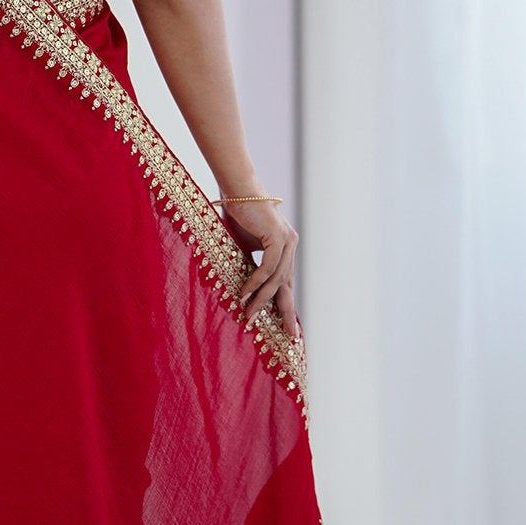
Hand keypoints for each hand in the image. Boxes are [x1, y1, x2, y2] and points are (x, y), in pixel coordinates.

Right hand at [220, 200, 299, 339]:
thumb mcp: (243, 246)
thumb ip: (250, 264)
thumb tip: (245, 290)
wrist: (235, 188)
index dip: (285, 304)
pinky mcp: (278, 237)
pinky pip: (267, 268)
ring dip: (260, 300)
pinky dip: (255, 283)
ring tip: (248, 317)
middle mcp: (290, 245)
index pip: (285, 281)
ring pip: (276, 280)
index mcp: (284, 248)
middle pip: (288, 285)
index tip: (286, 326)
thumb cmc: (235, 214)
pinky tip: (244, 295)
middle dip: (287, 312)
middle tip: (289, 335)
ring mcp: (287, 240)